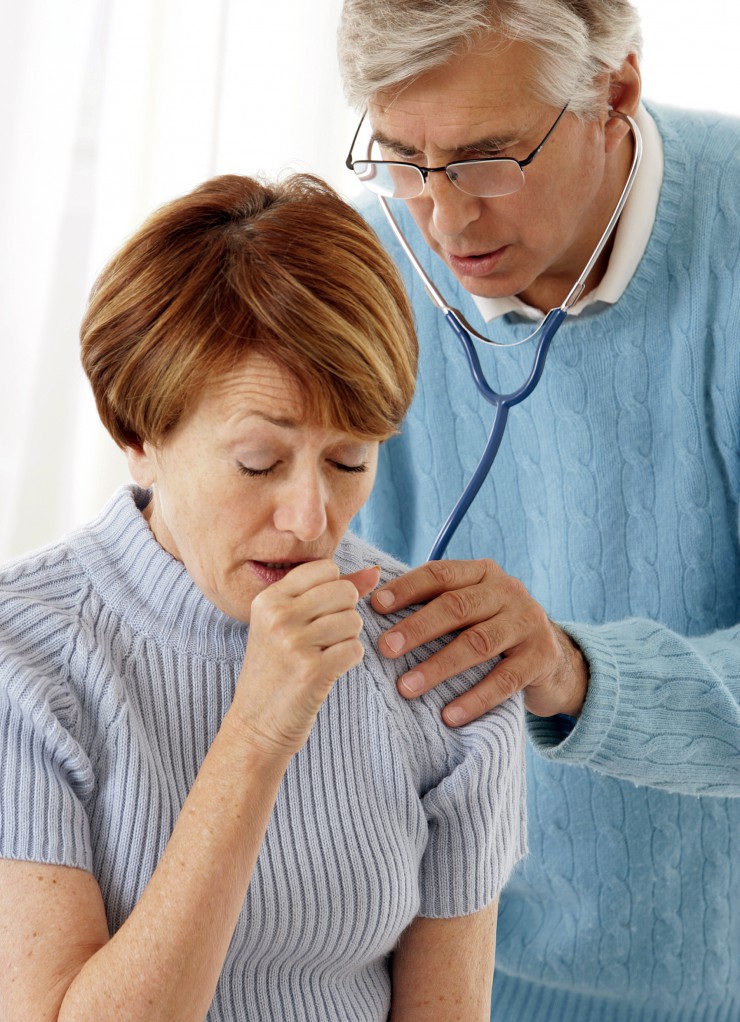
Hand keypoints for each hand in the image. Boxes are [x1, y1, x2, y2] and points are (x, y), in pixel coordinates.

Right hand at [231, 561, 379, 755]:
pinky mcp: (311, 671)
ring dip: (347, 639)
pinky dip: (348, 660)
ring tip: (323, 654)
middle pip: (344, 591)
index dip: (334, 589)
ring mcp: (293, 643)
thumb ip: (329, 592)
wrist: (256, 725)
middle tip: (324, 637)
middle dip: (345, 613)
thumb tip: (374, 572)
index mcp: (268, 599)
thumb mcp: (288, 624)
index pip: (325, 568)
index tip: (319, 613)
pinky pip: (355, 649)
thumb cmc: (276, 670)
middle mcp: (278, 616)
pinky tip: (327, 670)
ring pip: (353, 620)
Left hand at [370, 559, 588, 725]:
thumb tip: (373, 602)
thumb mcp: (471, 608)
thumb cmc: (493, 630)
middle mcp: (508, 591)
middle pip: (457, 607)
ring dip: (438, 667)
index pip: (440, 574)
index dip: (407, 588)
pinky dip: (475, 699)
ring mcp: (528, 622)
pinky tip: (449, 716)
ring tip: (406, 687)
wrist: (555, 658)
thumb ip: (435, 602)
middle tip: (385, 648)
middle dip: (417, 628)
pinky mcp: (542, 657)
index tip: (376, 607)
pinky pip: (504, 680)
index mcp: (483, 573)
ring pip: (477, 643)